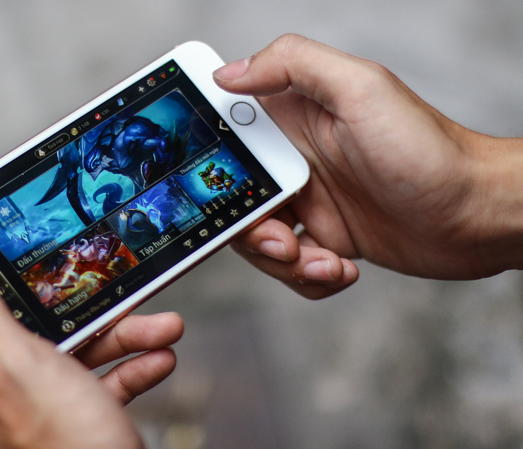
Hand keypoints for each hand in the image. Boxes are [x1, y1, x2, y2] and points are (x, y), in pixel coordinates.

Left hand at [0, 222, 183, 447]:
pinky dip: (126, 362)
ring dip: (109, 326)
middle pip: (0, 310)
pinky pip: (93, 375)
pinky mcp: (64, 415)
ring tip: (150, 320)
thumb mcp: (13, 359)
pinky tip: (157, 356)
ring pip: (59, 341)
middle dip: (50, 285)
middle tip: (78, 262)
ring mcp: (25, 400)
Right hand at [213, 34, 522, 298]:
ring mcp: (309, 200)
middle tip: (286, 242)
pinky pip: (290, 265)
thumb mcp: (361, 90)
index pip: (226, 134)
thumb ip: (293, 64)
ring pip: (258, 239)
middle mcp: (294, 157)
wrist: (478, 216)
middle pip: (233, 198)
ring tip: (325, 262)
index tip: (216, 194)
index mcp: (293, 117)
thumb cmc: (430, 151)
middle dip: (253, 231)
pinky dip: (308, 277)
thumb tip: (228, 72)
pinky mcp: (327, 237)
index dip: (211, 166)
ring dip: (285, 262)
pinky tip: (341, 269)